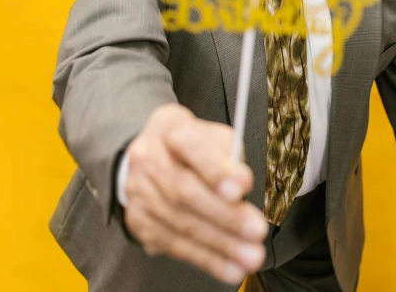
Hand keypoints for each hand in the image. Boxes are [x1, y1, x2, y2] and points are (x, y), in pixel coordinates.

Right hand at [123, 103, 267, 285]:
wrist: (152, 153)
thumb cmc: (193, 145)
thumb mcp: (214, 136)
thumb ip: (229, 154)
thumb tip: (240, 184)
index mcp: (168, 127)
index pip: (190, 144)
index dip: (215, 169)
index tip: (242, 186)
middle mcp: (147, 158)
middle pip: (185, 190)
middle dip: (225, 215)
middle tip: (256, 230)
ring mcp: (139, 191)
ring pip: (181, 222)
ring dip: (220, 244)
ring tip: (251, 255)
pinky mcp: (138, 221)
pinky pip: (174, 244)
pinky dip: (206, 259)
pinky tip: (230, 267)